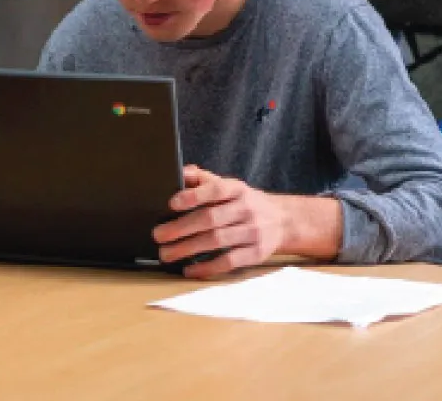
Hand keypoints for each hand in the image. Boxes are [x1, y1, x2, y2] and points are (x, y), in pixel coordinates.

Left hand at [153, 165, 285, 278]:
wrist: (283, 220)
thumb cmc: (244, 202)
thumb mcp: (228, 185)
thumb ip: (203, 179)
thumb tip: (179, 172)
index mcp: (236, 189)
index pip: (215, 190)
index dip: (193, 196)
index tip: (171, 203)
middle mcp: (246, 209)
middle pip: (211, 218)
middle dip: (181, 228)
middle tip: (158, 235)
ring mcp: (253, 232)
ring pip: (217, 241)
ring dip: (188, 249)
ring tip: (166, 254)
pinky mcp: (256, 253)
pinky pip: (229, 262)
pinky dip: (208, 267)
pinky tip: (190, 269)